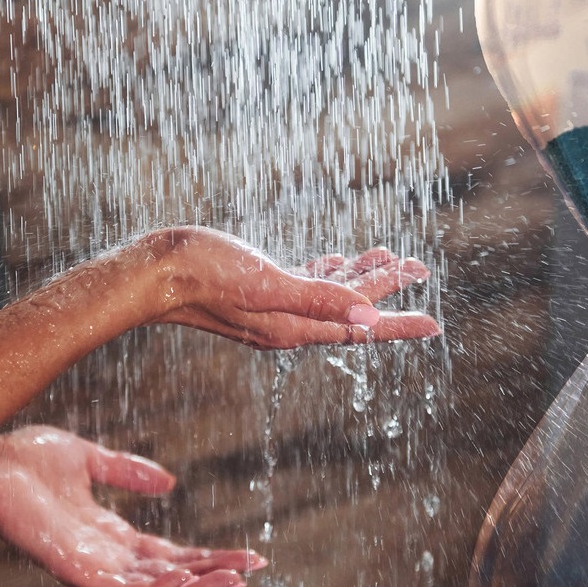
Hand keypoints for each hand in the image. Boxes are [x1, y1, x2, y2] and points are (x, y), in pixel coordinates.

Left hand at [0, 426, 265, 586]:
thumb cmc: (28, 459)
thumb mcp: (90, 459)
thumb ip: (127, 471)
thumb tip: (170, 482)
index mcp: (109, 534)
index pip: (167, 554)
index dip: (206, 556)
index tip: (244, 552)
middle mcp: (103, 556)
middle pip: (169, 575)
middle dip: (213, 573)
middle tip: (255, 567)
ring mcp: (89, 566)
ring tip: (236, 578)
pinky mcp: (74, 569)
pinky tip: (190, 578)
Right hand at [147, 227, 439, 348]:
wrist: (154, 272)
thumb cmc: (204, 273)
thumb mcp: (266, 284)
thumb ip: (317, 299)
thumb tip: (368, 315)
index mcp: (293, 327)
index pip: (358, 330)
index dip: (398, 324)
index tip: (434, 324)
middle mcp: (287, 324)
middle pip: (349, 310)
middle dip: (385, 289)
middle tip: (420, 267)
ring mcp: (272, 309)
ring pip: (328, 295)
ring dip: (359, 276)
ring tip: (389, 256)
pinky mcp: (258, 291)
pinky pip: (304, 286)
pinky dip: (326, 273)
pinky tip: (336, 260)